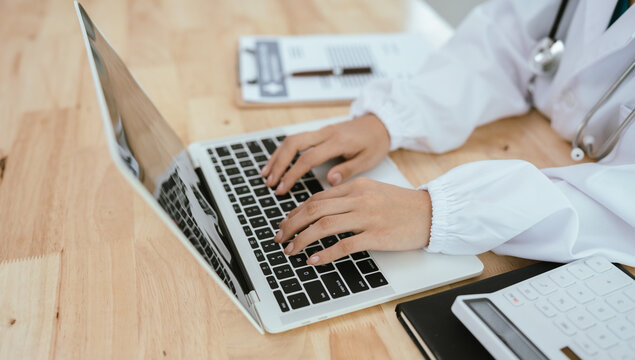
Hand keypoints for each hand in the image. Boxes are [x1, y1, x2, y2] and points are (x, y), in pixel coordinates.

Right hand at [260, 114, 389, 194]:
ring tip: (266, 175)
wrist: (381, 122)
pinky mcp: (320, 132)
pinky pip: (297, 139)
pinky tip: (276, 163)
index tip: (282, 188)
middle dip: (278, 164)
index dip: (292, 174)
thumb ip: (348, 170)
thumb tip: (329, 180)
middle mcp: (325, 133)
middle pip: (293, 144)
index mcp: (337, 142)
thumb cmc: (376, 142)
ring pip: (292, 140)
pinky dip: (284, 151)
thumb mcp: (368, 159)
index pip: (308, 158)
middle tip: (270, 183)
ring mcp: (321, 131)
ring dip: (277, 157)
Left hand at [273, 178, 431, 264]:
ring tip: (291, 250)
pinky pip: (344, 245)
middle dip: (291, 224)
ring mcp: (367, 217)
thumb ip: (348, 196)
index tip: (286, 224)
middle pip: (314, 209)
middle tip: (280, 237)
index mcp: (356, 186)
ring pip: (324, 225)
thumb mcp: (373, 191)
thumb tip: (321, 208)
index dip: (296, 212)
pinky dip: (325, 253)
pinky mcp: (376, 235)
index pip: (317, 198)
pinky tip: (314, 260)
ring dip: (302, 239)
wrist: (431, 213)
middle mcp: (358, 198)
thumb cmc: (402, 205)